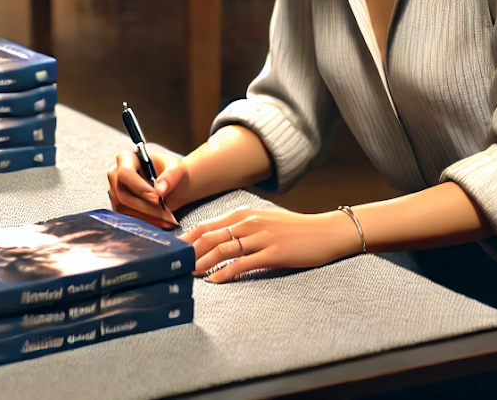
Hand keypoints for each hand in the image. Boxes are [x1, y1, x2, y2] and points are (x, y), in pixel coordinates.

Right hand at [107, 149, 186, 228]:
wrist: (169, 183)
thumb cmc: (170, 171)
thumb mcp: (177, 168)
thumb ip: (171, 176)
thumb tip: (160, 190)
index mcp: (126, 158)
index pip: (126, 173)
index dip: (140, 188)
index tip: (158, 198)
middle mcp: (115, 173)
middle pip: (122, 194)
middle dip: (145, 206)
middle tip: (166, 213)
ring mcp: (114, 190)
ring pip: (123, 207)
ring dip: (146, 216)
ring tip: (167, 219)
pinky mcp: (117, 204)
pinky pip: (126, 216)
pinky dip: (144, 221)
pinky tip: (160, 222)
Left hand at [186, 207, 360, 283]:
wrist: (326, 231)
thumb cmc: (294, 230)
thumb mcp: (263, 222)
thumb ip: (240, 229)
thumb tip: (215, 241)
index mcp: (244, 214)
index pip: (206, 226)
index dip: (186, 239)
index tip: (170, 252)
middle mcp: (250, 222)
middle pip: (209, 237)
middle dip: (188, 252)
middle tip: (172, 266)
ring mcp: (262, 237)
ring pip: (223, 249)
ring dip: (202, 263)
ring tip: (188, 275)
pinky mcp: (273, 253)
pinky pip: (243, 264)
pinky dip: (225, 273)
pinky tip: (215, 281)